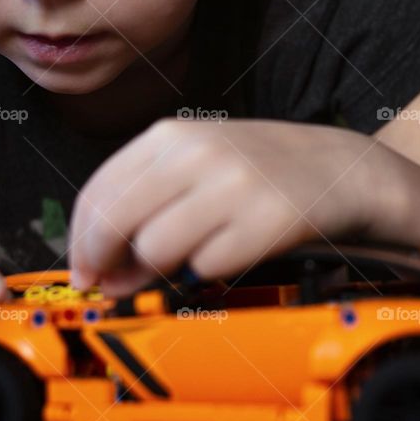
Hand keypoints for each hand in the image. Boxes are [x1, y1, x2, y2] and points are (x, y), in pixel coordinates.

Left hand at [69, 118, 392, 296]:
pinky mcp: (264, 222)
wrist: (339, 169)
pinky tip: (229, 251)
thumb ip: (142, 204)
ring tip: (187, 257)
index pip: (97, 191)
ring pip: (154, 248)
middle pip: (113, 222)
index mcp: (170, 135)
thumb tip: (99, 267)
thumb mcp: (194, 164)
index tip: (83, 270)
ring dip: (160, 268)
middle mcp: (196, 153)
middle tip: (109, 285)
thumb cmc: (257, 171)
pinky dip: (208, 270)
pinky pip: (205, 266)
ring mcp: (231, 186)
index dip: (80, 241)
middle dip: (101, 263)